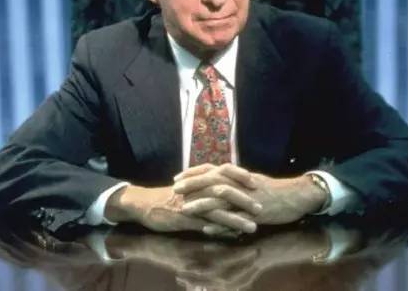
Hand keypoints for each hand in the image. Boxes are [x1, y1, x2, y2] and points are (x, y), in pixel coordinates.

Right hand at [104, 184, 256, 233]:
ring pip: (219, 209)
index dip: (240, 175)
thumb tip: (223, 186)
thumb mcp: (188, 185)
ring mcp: (192, 203)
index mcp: (200, 178)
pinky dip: (220, 229)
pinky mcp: (186, 217)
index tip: (256, 181)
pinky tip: (232, 236)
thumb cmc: (169, 195)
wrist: (145, 203)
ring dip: (237, 218)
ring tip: (253, 226)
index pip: (224, 171)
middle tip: (261, 206)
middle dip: (245, 198)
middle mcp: (198, 188)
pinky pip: (206, 223)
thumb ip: (205, 184)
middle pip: (226, 189)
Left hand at [174, 164, 327, 225]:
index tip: (177, 177)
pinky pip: (235, 219)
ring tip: (185, 209)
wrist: (295, 196)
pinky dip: (220, 224)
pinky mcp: (254, 214)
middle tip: (175, 189)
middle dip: (192, 185)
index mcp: (238, 175)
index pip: (211, 169)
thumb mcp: (250, 180)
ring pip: (221, 199)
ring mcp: (247, 199)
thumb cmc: (272, 189)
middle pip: (212, 181)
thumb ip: (233, 180)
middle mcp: (240, 184)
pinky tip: (207, 228)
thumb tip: (217, 179)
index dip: (193, 173)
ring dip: (201, 204)